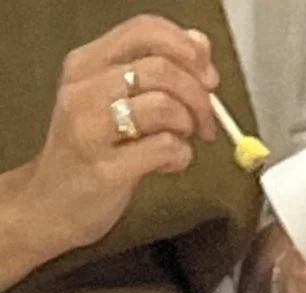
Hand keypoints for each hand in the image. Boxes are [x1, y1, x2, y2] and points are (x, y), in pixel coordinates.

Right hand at [0, 16, 214, 265]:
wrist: (51, 201)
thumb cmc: (91, 150)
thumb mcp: (116, 100)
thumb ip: (155, 71)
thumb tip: (199, 44)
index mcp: (87, 63)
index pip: (144, 31)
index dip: (186, 49)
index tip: (208, 77)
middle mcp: (84, 88)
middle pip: (161, 68)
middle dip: (198, 96)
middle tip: (204, 122)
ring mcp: (91, 128)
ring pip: (163, 106)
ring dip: (188, 126)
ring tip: (181, 141)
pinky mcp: (106, 168)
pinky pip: (165, 149)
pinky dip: (180, 157)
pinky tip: (167, 164)